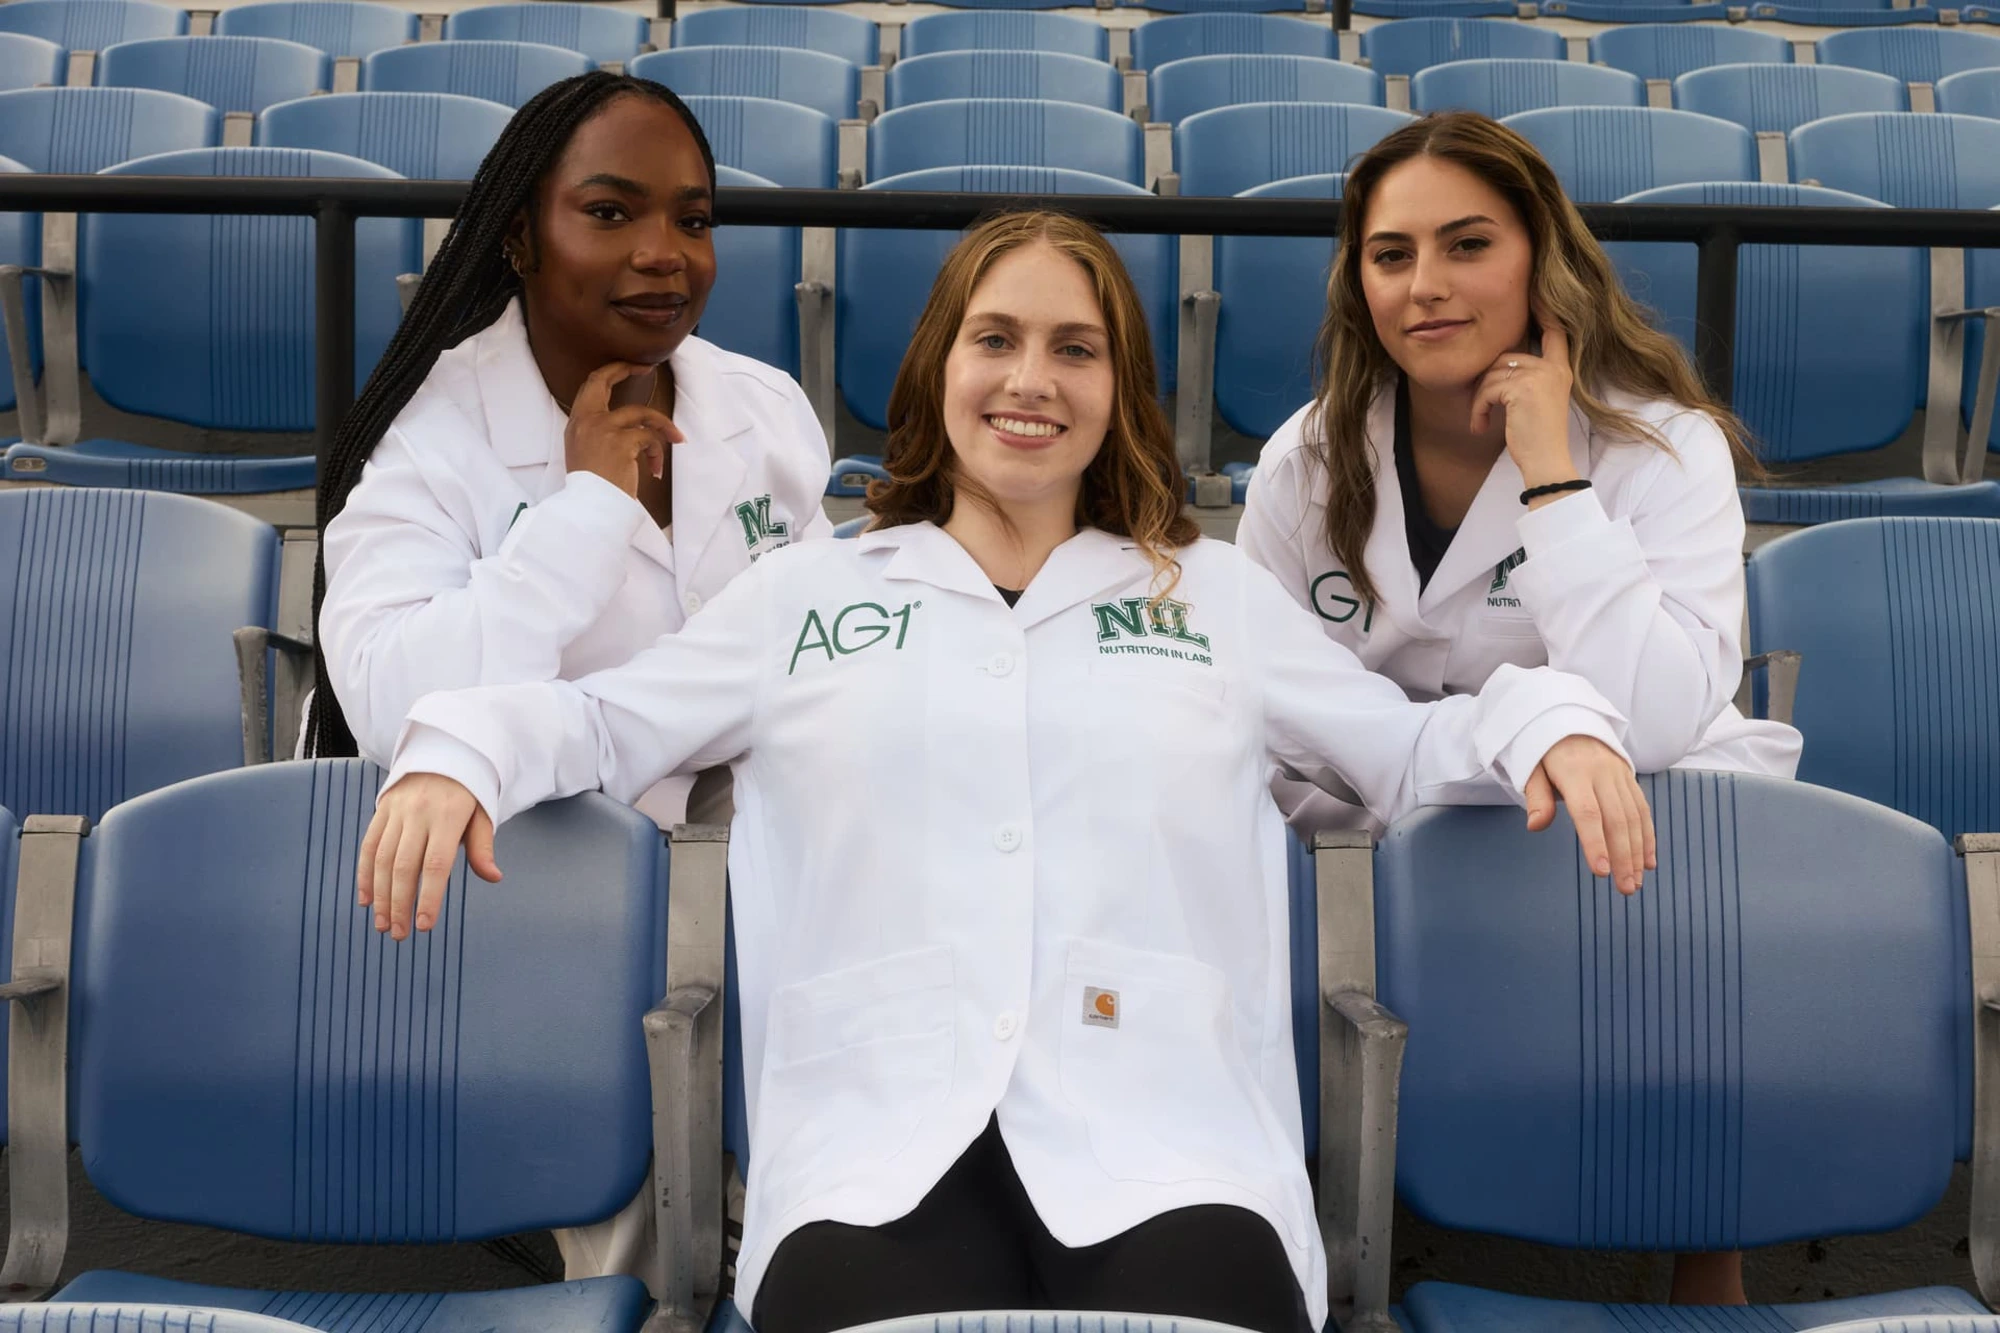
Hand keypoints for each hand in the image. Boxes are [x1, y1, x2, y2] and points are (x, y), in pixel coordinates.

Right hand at [357, 773, 502, 938]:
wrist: (442, 752)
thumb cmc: (467, 790)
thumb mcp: (483, 813)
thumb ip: (482, 847)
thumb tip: (493, 876)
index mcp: (449, 817)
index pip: (436, 865)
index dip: (429, 897)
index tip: (424, 925)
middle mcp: (419, 814)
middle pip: (405, 867)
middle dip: (400, 904)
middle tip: (400, 934)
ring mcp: (397, 812)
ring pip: (383, 859)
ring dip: (381, 896)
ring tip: (383, 924)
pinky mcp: (381, 810)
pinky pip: (368, 845)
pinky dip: (365, 874)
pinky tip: (367, 899)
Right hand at [563, 361, 683, 497]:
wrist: (591, 508)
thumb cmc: (592, 488)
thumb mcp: (585, 454)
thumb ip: (598, 433)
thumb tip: (631, 425)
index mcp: (576, 423)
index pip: (590, 386)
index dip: (611, 372)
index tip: (630, 367)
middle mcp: (585, 420)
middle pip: (603, 380)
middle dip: (627, 369)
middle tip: (647, 368)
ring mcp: (603, 428)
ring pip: (641, 413)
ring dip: (663, 426)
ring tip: (676, 439)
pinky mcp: (622, 441)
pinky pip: (650, 438)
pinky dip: (657, 453)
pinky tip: (655, 471)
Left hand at [1471, 316, 1577, 498]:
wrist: (1546, 462)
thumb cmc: (1536, 438)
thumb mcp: (1535, 402)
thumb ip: (1525, 378)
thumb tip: (1497, 363)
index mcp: (1560, 370)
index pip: (1554, 332)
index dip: (1545, 312)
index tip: (1536, 294)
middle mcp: (1553, 368)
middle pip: (1505, 358)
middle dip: (1486, 383)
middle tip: (1481, 410)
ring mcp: (1539, 376)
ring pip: (1491, 374)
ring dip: (1479, 400)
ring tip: (1480, 422)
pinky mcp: (1522, 388)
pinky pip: (1486, 389)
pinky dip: (1477, 409)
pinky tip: (1480, 426)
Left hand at [1523, 736, 1654, 895]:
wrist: (1570, 721)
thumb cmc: (1545, 753)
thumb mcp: (1532, 769)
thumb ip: (1537, 798)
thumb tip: (1535, 826)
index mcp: (1575, 772)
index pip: (1588, 813)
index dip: (1595, 843)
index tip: (1601, 872)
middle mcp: (1602, 774)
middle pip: (1616, 820)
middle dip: (1623, 857)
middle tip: (1625, 888)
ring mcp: (1619, 775)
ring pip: (1634, 817)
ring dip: (1638, 853)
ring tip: (1635, 882)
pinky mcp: (1630, 778)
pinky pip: (1643, 809)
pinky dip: (1648, 837)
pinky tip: (1647, 861)